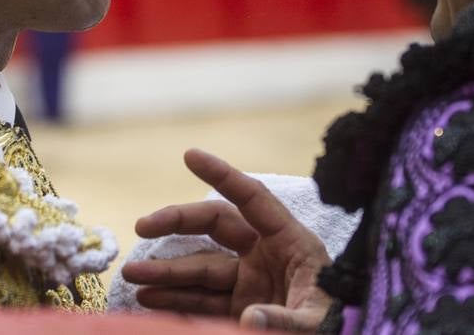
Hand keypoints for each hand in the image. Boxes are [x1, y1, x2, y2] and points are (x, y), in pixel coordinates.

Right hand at [120, 149, 332, 330]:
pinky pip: (203, 301)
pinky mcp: (241, 310)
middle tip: (142, 226)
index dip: (222, 175)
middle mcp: (267, 256)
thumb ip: (287, 320)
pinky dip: (175, 301)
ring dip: (167, 273)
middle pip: (216, 226)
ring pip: (202, 269)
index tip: (188, 155)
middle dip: (178, 223)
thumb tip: (248, 317)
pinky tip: (148, 298)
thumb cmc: (340, 327)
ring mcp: (252, 283)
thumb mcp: (319, 323)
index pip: (252, 198)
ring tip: (133, 274)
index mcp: (292, 243)